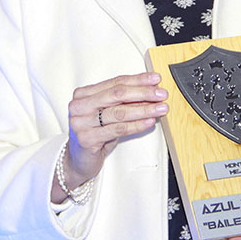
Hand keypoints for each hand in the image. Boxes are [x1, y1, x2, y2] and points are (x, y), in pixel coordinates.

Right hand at [54, 72, 167, 198]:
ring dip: (144, 110)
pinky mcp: (87, 139)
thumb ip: (124, 102)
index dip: (138, 80)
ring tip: (160, 108)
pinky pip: (118, 129)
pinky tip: (149, 122)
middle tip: (161, 94)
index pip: (115, 82)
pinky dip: (136, 125)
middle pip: (117, 94)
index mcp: (84, 94)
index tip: (155, 79)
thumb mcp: (108, 113)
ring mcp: (81, 122)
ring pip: (119, 112)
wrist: (79, 160)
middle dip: (143, 93)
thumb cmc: (96, 133)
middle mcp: (79, 105)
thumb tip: (151, 92)